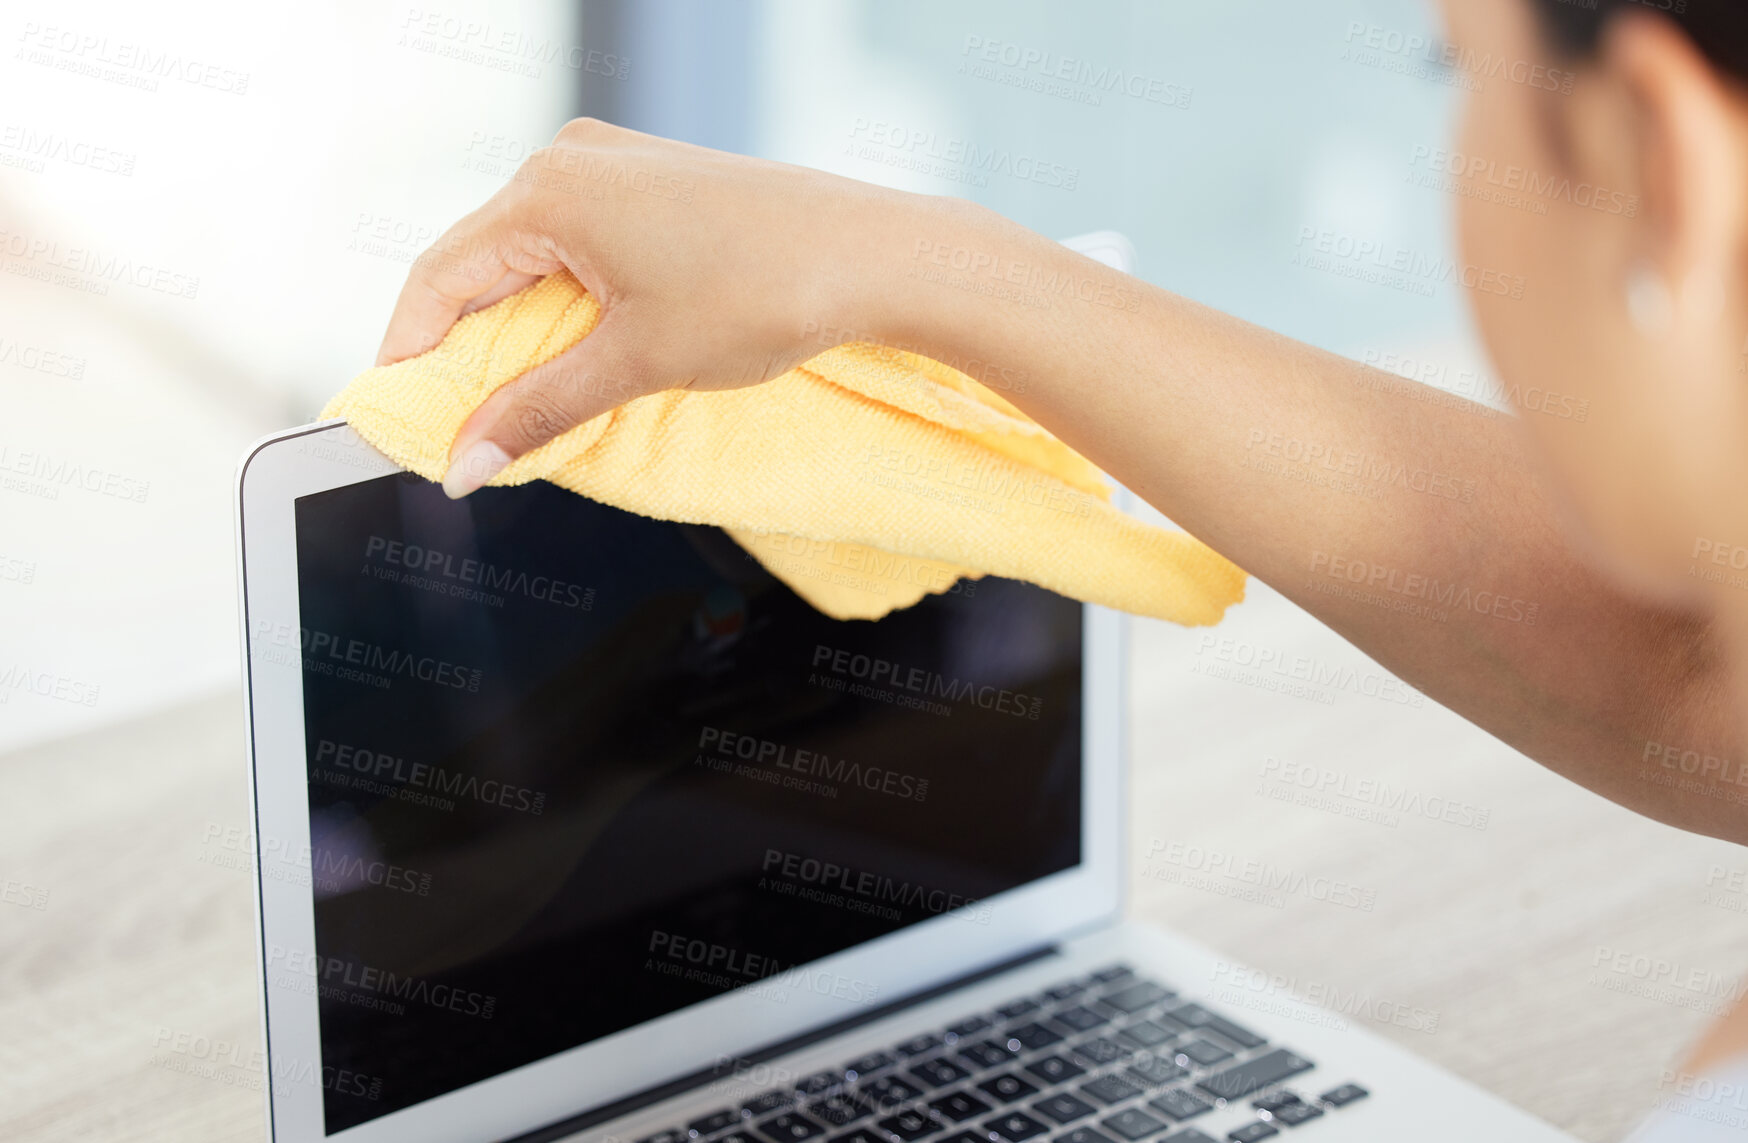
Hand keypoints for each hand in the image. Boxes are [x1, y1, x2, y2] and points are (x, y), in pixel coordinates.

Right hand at [375, 118, 932, 497]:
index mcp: (550, 191)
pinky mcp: (653, 181)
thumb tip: (465, 462)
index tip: (395, 417)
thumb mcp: (637, 364)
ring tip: (515, 397)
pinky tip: (574, 349)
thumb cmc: (765, 294)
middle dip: (462, 344)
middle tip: (455, 421)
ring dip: (515, 324)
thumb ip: (539, 412)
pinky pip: (579, 240)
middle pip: (479, 260)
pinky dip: (564, 297)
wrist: (874, 257)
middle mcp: (572, 160)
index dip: (409, 354)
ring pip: (531, 252)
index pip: (439, 277)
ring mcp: (617, 163)